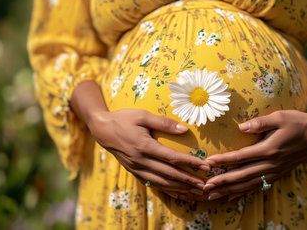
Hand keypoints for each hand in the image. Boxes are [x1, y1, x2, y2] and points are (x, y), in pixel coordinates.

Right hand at [87, 109, 209, 197]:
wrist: (101, 129)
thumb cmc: (123, 119)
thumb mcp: (142, 115)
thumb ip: (164, 122)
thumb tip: (185, 129)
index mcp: (144, 146)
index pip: (172, 157)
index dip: (190, 163)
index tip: (205, 165)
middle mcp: (141, 160)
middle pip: (169, 174)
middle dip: (189, 180)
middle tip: (205, 184)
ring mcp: (136, 168)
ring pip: (161, 182)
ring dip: (180, 187)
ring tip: (194, 190)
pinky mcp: (134, 171)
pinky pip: (152, 183)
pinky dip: (166, 188)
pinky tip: (176, 191)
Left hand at [202, 89, 306, 200]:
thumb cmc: (297, 121)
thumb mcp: (280, 116)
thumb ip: (260, 122)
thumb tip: (240, 127)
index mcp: (270, 148)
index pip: (242, 156)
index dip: (224, 160)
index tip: (208, 163)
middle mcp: (272, 163)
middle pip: (243, 175)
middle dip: (223, 182)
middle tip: (205, 187)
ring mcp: (276, 171)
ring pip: (249, 184)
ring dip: (230, 191)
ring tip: (213, 196)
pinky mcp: (278, 174)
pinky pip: (259, 186)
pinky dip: (244, 192)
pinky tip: (231, 196)